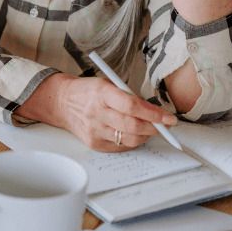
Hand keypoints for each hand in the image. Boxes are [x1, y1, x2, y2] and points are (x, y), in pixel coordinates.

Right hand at [21, 73, 175, 151]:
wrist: (62, 102)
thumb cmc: (88, 91)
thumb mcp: (108, 84)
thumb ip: (128, 96)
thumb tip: (155, 111)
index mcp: (102, 93)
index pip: (133, 106)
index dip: (154, 114)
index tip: (169, 118)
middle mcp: (96, 112)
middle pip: (133, 126)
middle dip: (154, 127)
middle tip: (165, 126)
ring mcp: (94, 130)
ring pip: (129, 139)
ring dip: (145, 135)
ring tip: (150, 129)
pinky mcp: (94, 143)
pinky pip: (120, 146)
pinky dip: (131, 141)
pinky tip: (133, 134)